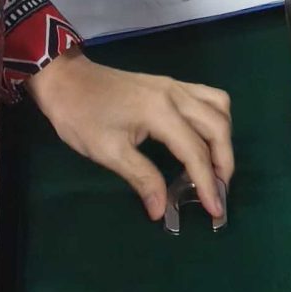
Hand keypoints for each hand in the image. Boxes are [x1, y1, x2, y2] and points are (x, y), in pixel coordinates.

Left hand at [28, 50, 233, 223]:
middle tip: (218, 191)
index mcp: (160, 112)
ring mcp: (175, 85)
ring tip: (215, 165)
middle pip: (217, 127)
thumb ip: (141, 178)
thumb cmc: (82, 117)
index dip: (208, 183)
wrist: (66, 81)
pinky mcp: (170, 84)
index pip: (195, 152)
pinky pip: (208, 97)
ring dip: (224, 138)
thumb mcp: (107, 152)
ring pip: (219, 107)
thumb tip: (161, 210)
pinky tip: (204, 138)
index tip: (215, 210)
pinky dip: (216, 120)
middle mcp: (176, 95)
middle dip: (224, 162)